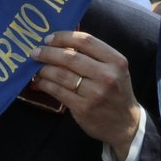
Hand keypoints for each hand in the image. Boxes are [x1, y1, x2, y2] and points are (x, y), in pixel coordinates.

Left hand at [29, 31, 141, 160]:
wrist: (125, 124)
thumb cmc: (116, 92)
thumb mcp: (115, 70)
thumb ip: (94, 56)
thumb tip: (61, 44)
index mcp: (116, 61)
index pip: (86, 41)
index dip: (63, 37)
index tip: (49, 38)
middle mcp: (107, 76)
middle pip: (71, 57)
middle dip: (48, 52)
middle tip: (36, 52)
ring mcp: (95, 93)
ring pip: (61, 75)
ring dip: (44, 69)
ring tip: (36, 67)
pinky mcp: (83, 108)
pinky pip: (58, 91)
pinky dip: (45, 84)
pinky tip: (39, 81)